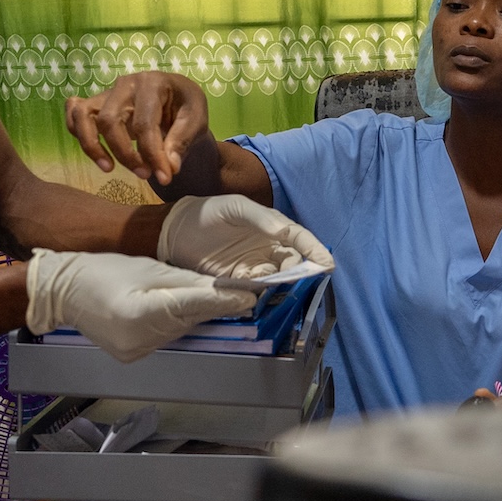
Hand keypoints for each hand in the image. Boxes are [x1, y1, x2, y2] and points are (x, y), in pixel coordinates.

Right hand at [25, 250, 256, 363]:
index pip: (193, 307)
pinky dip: (176, 323)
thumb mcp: (147, 268)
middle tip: (243, 294)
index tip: (250, 296)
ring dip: (196, 314)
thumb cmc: (103, 271)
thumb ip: (187, 282)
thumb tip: (224, 289)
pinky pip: (166, 336)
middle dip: (215, 306)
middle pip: (190, 320)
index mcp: (140, 313)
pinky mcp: (134, 355)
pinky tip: (178, 309)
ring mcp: (136, 351)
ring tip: (211, 297)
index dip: (224, 301)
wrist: (64, 292)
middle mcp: (139, 339)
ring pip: (181, 329)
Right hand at [64, 71, 207, 185]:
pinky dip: (76, 132)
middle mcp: (125, 84)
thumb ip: (182, 141)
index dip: (153, 154)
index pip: (145, 123)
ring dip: (92, 145)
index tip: (164, 178)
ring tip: (108, 168)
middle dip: (125, 153)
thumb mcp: (196, 120)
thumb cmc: (186, 106)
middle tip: (145, 174)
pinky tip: (94, 151)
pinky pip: (75, 114)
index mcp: (152, 83)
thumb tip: (169, 167)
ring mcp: (107, 92)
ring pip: (83, 115)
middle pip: (110, 121)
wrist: (178, 98)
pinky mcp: (97, 103)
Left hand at [157, 195, 332, 280]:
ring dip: (280, 284)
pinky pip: (255, 290)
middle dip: (298, 272)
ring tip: (275, 286)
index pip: (299, 239)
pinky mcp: (238, 281)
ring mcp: (254, 265)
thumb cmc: (208, 211)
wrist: (175, 230)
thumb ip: (262, 219)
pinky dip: (260, 292)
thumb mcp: (236, 208)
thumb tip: (286, 233)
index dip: (314, 251)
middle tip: (296, 278)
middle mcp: (268, 248)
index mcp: (272, 227)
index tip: (326, 264)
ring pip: (277, 279)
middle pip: (293, 263)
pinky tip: (257, 292)